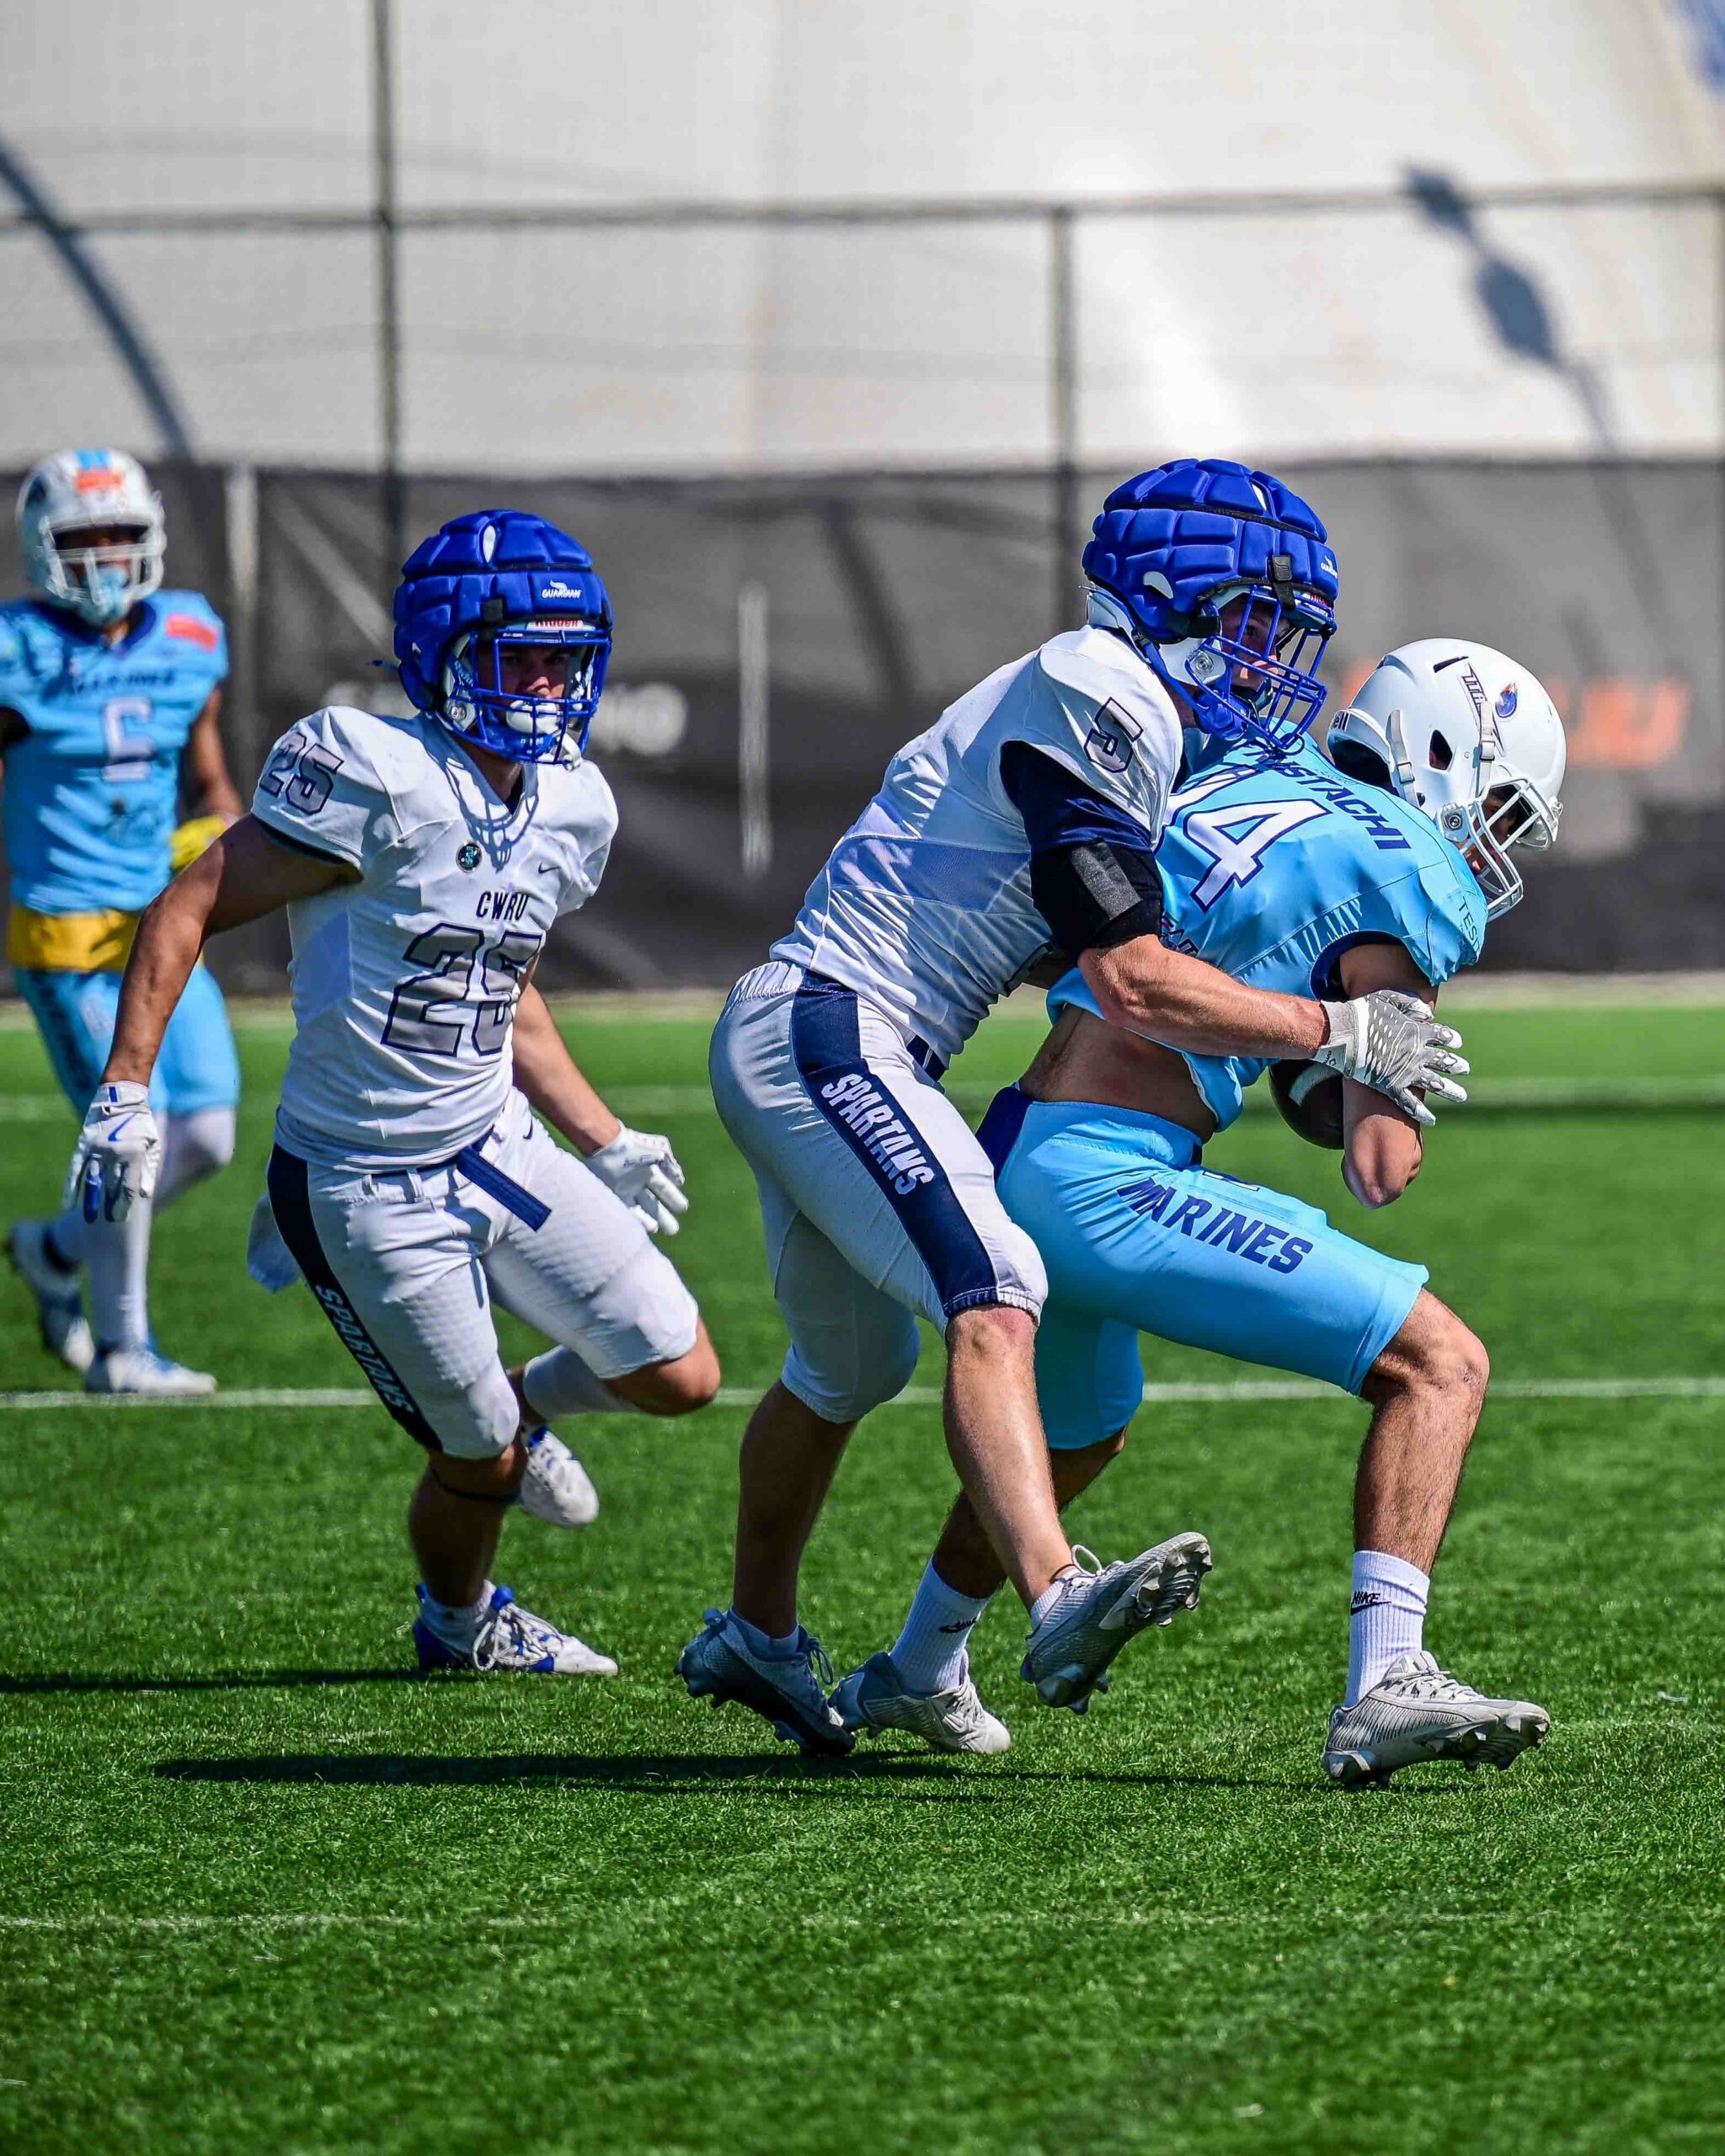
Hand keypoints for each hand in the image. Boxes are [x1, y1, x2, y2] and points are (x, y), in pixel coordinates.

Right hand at [66, 1081, 161, 1220]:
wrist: (121, 1097)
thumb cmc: (141, 1124)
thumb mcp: (152, 1144)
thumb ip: (148, 1170)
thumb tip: (143, 1195)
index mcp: (135, 1154)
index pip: (129, 1188)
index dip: (125, 1205)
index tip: (121, 1217)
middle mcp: (116, 1153)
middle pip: (111, 1187)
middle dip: (111, 1206)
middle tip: (110, 1220)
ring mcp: (98, 1149)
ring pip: (92, 1181)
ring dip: (90, 1201)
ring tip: (89, 1218)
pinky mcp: (84, 1145)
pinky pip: (75, 1169)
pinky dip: (70, 1187)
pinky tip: (67, 1204)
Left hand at [583, 1125, 688, 1235]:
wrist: (608, 1143)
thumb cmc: (634, 1145)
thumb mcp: (660, 1150)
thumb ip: (671, 1166)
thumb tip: (680, 1182)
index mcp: (651, 1170)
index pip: (665, 1188)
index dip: (674, 1198)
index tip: (683, 1209)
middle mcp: (638, 1181)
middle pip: (653, 1203)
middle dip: (664, 1216)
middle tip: (673, 1230)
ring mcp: (626, 1189)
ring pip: (642, 1209)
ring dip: (652, 1220)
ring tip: (659, 1230)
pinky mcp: (613, 1194)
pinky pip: (628, 1210)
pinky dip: (640, 1219)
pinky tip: (651, 1227)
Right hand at [1313, 991, 1468, 1127]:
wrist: (1344, 1033)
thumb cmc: (1363, 1013)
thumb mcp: (1388, 998)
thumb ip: (1410, 1004)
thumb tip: (1428, 1013)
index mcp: (1418, 1031)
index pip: (1442, 1036)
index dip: (1450, 1039)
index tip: (1456, 1043)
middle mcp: (1417, 1053)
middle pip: (1444, 1061)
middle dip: (1456, 1065)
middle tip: (1464, 1069)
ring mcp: (1406, 1071)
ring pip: (1435, 1084)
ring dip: (1451, 1090)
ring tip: (1461, 1096)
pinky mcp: (1392, 1086)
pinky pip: (1410, 1103)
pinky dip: (1421, 1113)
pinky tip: (1432, 1119)